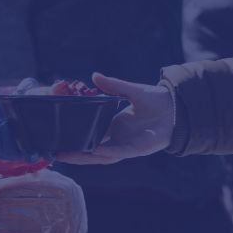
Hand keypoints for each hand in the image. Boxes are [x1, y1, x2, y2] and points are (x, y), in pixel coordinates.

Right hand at [55, 72, 174, 164]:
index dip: (75, 140)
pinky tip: (95, 151)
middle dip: (74, 154)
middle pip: (91, 151)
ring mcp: (128, 145)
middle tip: (54, 153)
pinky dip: (108, 152)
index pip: (90, 136)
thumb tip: (94, 75)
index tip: (57, 140)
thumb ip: (112, 85)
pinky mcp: (139, 149)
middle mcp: (118, 139)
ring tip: (67, 156)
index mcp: (114, 127)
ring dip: (86, 157)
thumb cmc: (155, 100)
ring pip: (102, 156)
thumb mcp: (130, 90)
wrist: (177, 106)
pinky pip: (121, 152)